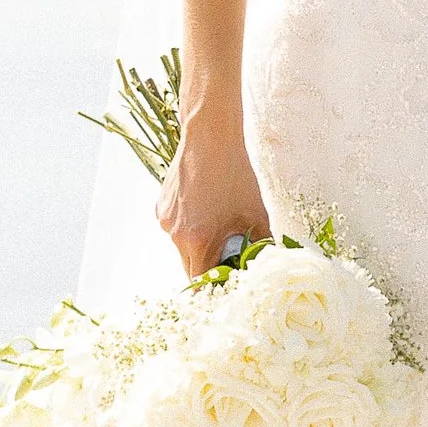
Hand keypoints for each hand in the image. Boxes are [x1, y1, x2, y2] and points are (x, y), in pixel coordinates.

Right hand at [155, 118, 269, 276]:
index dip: (215, 288)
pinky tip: (205, 208)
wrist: (210, 138)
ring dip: (199, 245)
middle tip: (228, 258)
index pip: (201, 282)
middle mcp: (176, 234)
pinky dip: (190, 227)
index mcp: (198, 240)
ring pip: (182, 246)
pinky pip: (175, 228)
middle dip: (208, 267)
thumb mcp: (256, 213)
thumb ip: (260, 244)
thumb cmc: (235, 174)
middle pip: (190, 266)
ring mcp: (165, 220)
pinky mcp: (161, 207)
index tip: (226, 287)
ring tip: (218, 224)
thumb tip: (266, 263)